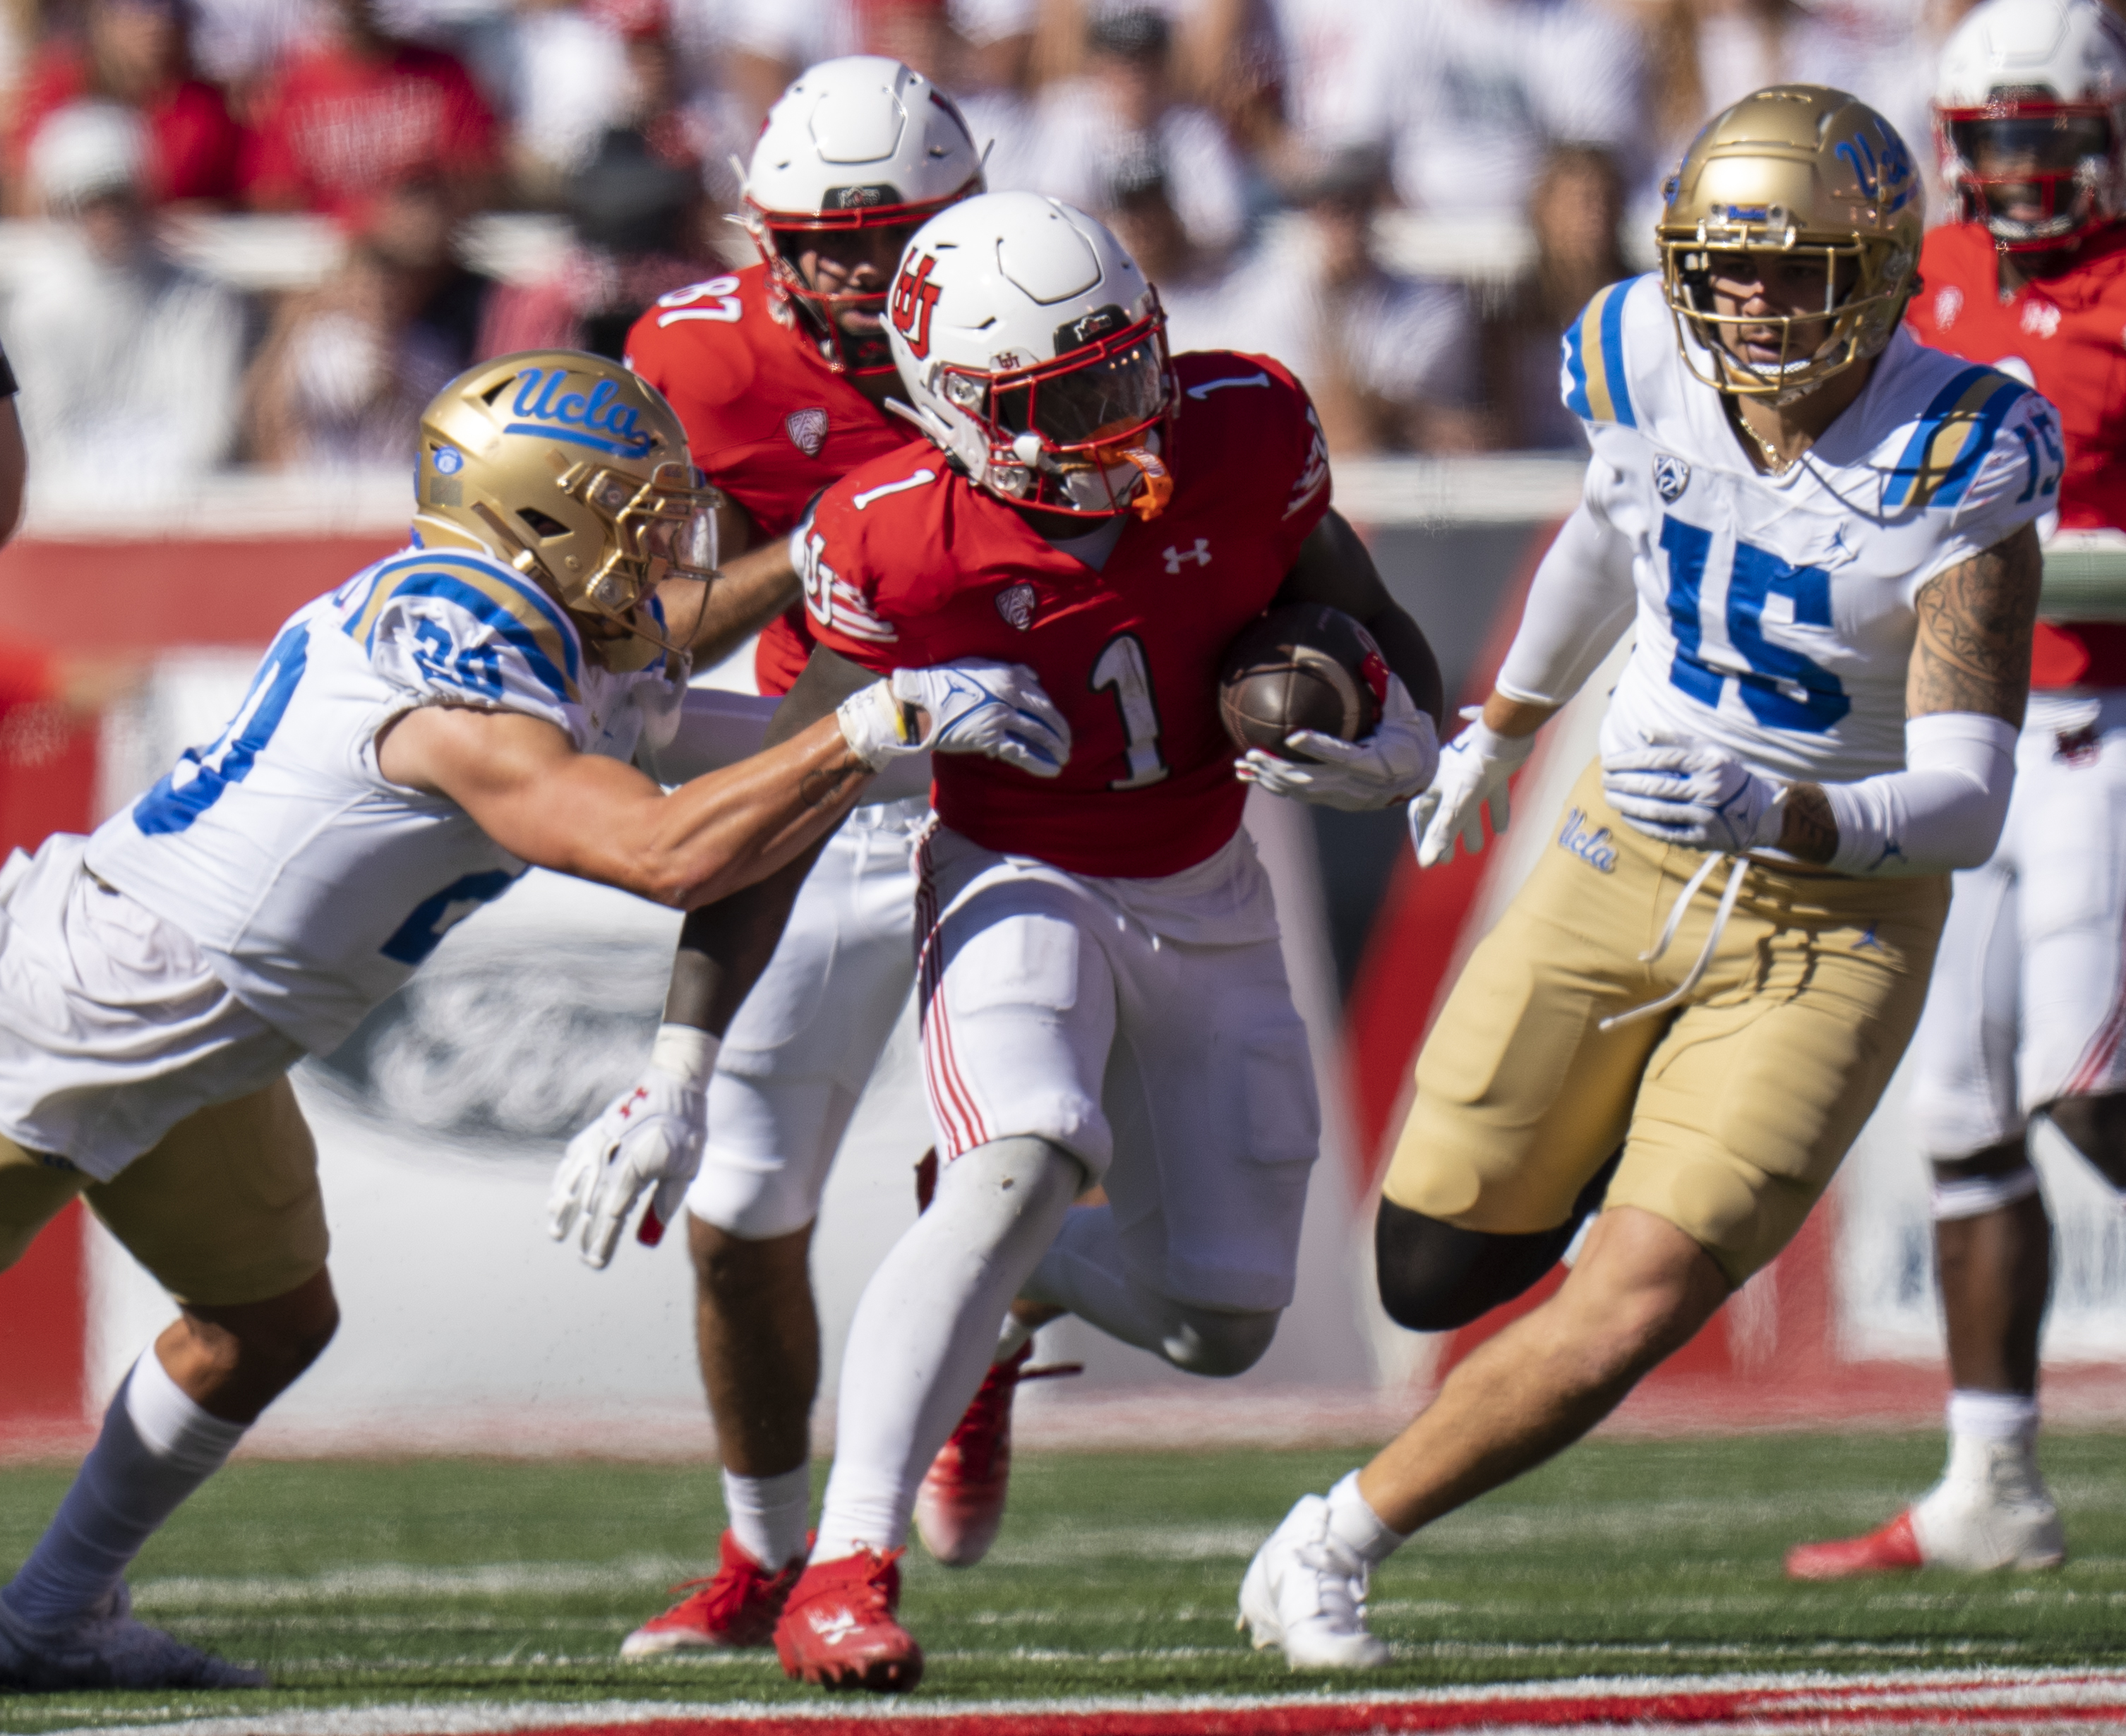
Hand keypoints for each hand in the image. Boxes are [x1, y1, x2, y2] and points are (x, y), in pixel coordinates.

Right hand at [548, 1026, 714, 1268]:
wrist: (672, 1086)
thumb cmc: (685, 1130)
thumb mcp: (685, 1170)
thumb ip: (665, 1203)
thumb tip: (647, 1237)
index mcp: (632, 1171)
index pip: (611, 1217)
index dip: (602, 1242)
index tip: (596, 1263)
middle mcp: (608, 1159)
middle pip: (590, 1205)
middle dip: (586, 1234)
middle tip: (584, 1256)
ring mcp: (597, 1144)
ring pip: (572, 1183)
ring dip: (563, 1210)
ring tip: (557, 1231)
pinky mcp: (593, 1133)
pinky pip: (571, 1162)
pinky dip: (563, 1181)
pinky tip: (557, 1196)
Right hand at [839, 659, 1070, 777]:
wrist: (919, 703)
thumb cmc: (945, 683)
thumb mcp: (980, 666)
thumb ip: (1010, 670)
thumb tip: (1034, 677)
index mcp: (1008, 676)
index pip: (1042, 698)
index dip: (1055, 714)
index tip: (1061, 725)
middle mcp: (1009, 695)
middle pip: (1045, 717)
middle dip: (1060, 734)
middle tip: (1067, 745)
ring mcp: (1001, 717)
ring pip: (1038, 735)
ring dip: (1055, 749)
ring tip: (1063, 759)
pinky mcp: (990, 739)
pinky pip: (1022, 753)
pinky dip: (1039, 763)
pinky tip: (1051, 770)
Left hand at [1236, 676, 1439, 810]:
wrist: (1419, 777)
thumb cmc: (1410, 739)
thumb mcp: (1407, 715)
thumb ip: (1391, 690)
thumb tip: (1371, 659)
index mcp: (1373, 763)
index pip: (1341, 756)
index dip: (1317, 748)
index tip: (1292, 736)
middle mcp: (1354, 785)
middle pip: (1309, 781)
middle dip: (1278, 769)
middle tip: (1252, 753)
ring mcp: (1342, 796)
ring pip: (1299, 792)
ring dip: (1269, 779)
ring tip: (1243, 765)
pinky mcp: (1333, 800)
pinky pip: (1298, 796)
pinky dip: (1273, 787)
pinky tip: (1250, 777)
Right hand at [1407, 708, 1537, 866]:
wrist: (1502, 735)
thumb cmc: (1472, 769)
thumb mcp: (1456, 805)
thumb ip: (1442, 833)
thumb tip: (1426, 863)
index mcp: (1433, 786)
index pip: (1421, 817)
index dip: (1424, 839)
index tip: (1428, 860)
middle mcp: (1448, 780)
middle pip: (1444, 813)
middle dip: (1447, 837)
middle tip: (1450, 860)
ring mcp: (1470, 775)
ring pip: (1468, 806)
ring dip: (1471, 827)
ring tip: (1476, 848)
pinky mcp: (1492, 770)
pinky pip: (1492, 794)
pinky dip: (1496, 811)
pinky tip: (1502, 829)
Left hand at [1601, 740, 1786, 851]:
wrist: (1760, 810)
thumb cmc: (1726, 775)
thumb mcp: (1708, 751)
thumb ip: (1674, 740)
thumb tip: (1640, 732)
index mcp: (1708, 764)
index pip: (1660, 760)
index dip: (1629, 761)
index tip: (1609, 762)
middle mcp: (1708, 790)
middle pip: (1655, 786)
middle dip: (1623, 783)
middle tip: (1605, 780)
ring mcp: (1705, 817)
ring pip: (1656, 810)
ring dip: (1627, 804)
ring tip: (1610, 797)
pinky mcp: (1702, 839)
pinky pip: (1664, 832)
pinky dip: (1641, 824)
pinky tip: (1626, 816)